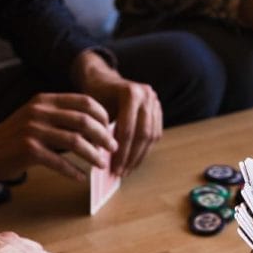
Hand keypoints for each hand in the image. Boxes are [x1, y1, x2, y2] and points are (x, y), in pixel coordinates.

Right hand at [0, 93, 117, 183]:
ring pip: (75, 141)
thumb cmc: (10, 138)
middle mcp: (40, 111)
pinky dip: (73, 171)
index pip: (84, 101)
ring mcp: (34, 130)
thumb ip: (57, 118)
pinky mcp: (28, 150)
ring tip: (101, 164)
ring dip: (93, 154)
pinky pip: (59, 162)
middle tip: (113, 148)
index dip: (102, 115)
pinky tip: (81, 178)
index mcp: (44, 101)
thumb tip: (90, 128)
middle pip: (84, 120)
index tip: (111, 129)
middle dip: (103, 136)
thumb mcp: (34, 118)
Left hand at [72, 50, 161, 175]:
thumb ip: (100, 132)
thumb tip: (103, 161)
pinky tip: (135, 160)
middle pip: (143, 134)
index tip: (114, 169)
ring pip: (152, 135)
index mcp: (130, 92)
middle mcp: (147, 95)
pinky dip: (146, 149)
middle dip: (132, 157)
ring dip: (140, 156)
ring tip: (128, 170)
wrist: (103, 79)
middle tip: (122, 173)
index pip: (128, 129)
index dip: (121, 152)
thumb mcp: (93, 111)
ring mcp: (155, 101)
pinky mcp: (158, 109)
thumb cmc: (95, 95)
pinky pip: (156, 133)